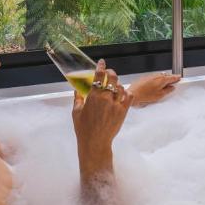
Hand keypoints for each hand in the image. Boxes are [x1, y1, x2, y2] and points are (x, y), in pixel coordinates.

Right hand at [72, 61, 132, 175]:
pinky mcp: (123, 111)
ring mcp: (116, 105)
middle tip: (108, 72)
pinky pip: (129, 97)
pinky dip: (126, 93)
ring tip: (115, 85)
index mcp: (93, 97)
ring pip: (121, 87)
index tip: (101, 62)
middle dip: (111, 72)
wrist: (95, 142)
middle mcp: (106, 98)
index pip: (99, 77)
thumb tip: (77, 90)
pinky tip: (123, 93)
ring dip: (118, 83)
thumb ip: (77, 99)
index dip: (101, 67)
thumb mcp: (76, 112)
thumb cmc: (83, 128)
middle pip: (113, 78)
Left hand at [129, 72, 180, 105]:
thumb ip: (167, 91)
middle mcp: (156, 76)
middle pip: (166, 75)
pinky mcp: (145, 77)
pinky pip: (155, 76)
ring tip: (166, 83)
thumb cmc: (144, 95)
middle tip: (174, 80)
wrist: (133, 93)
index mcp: (162, 80)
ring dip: (164, 78)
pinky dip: (158, 79)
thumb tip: (171, 88)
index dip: (176, 78)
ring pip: (160, 75)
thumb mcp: (159, 95)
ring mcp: (150, 76)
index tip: (179, 78)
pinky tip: (157, 83)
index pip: (172, 77)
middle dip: (171, 77)